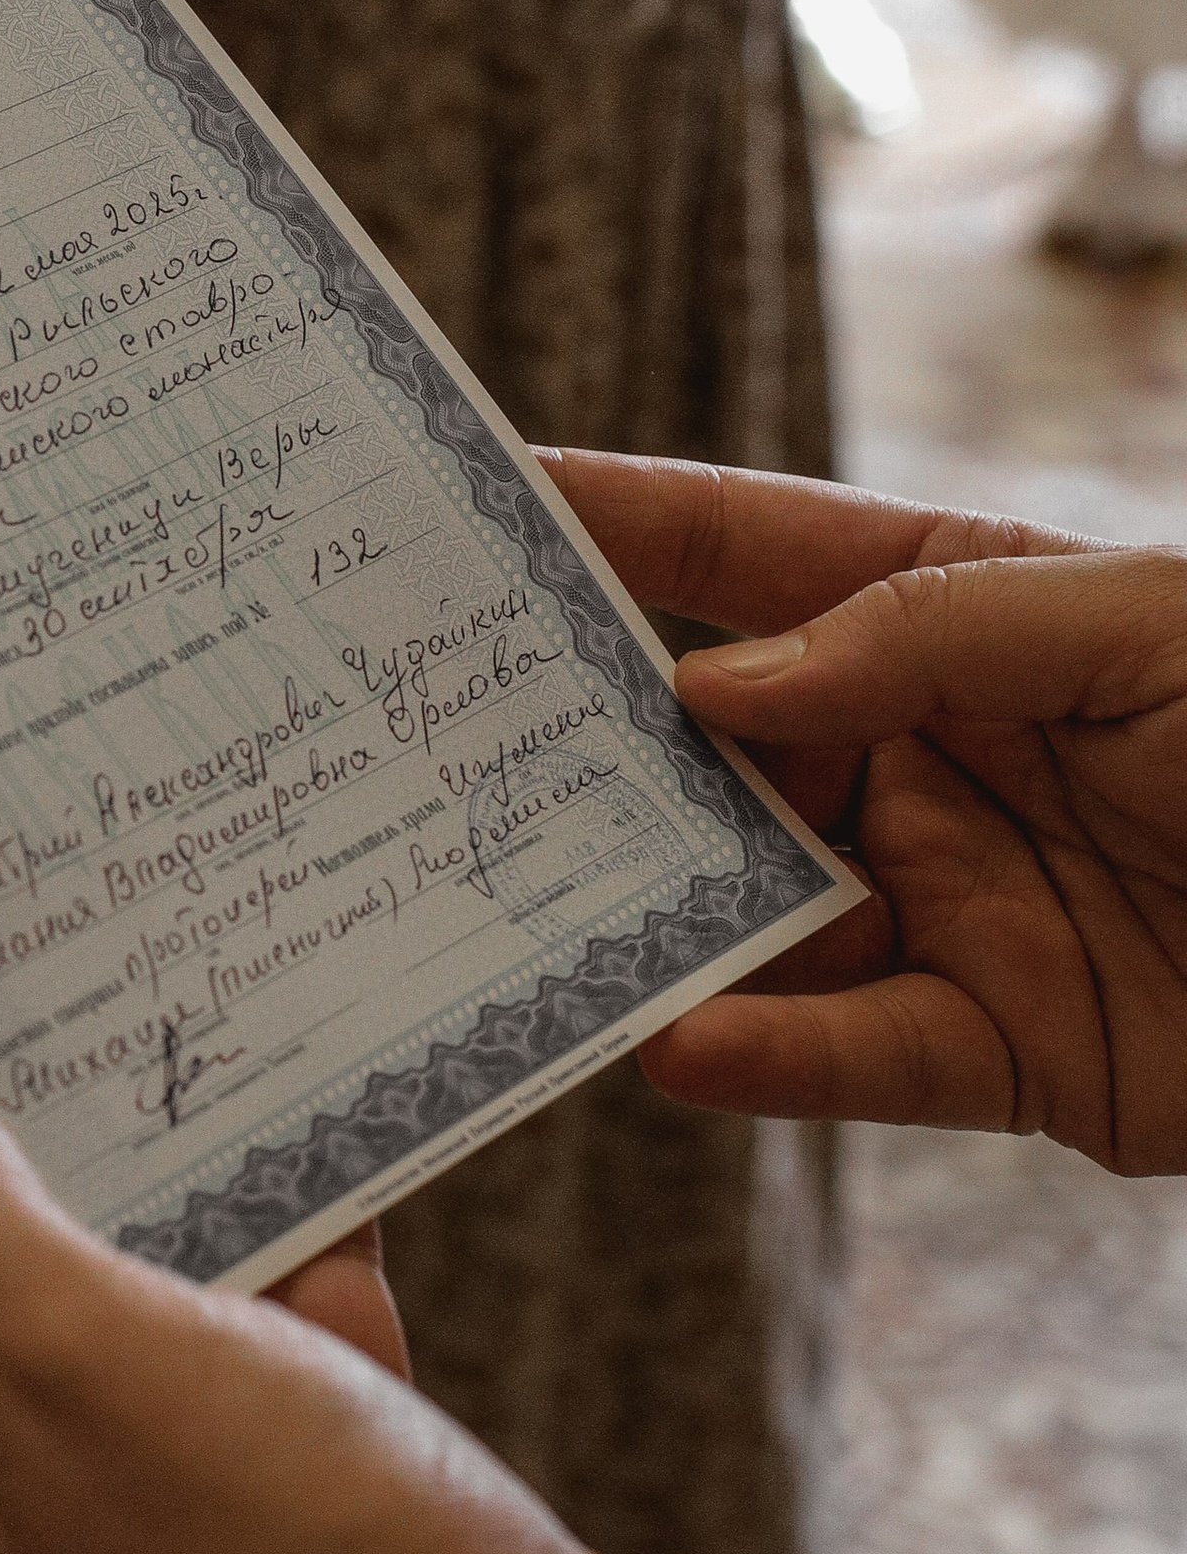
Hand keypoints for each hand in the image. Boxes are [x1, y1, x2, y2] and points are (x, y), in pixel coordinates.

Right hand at [539, 455, 1186, 1167]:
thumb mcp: (1139, 631)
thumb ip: (925, 639)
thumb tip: (711, 683)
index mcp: (954, 611)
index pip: (748, 551)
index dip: (615, 523)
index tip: (474, 498)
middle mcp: (925, 750)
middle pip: (717, 743)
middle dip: (584, 739)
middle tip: (435, 735)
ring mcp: (954, 901)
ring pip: (759, 909)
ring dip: (648, 911)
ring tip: (526, 906)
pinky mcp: (1006, 1047)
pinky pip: (857, 1055)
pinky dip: (762, 1055)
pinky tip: (674, 1040)